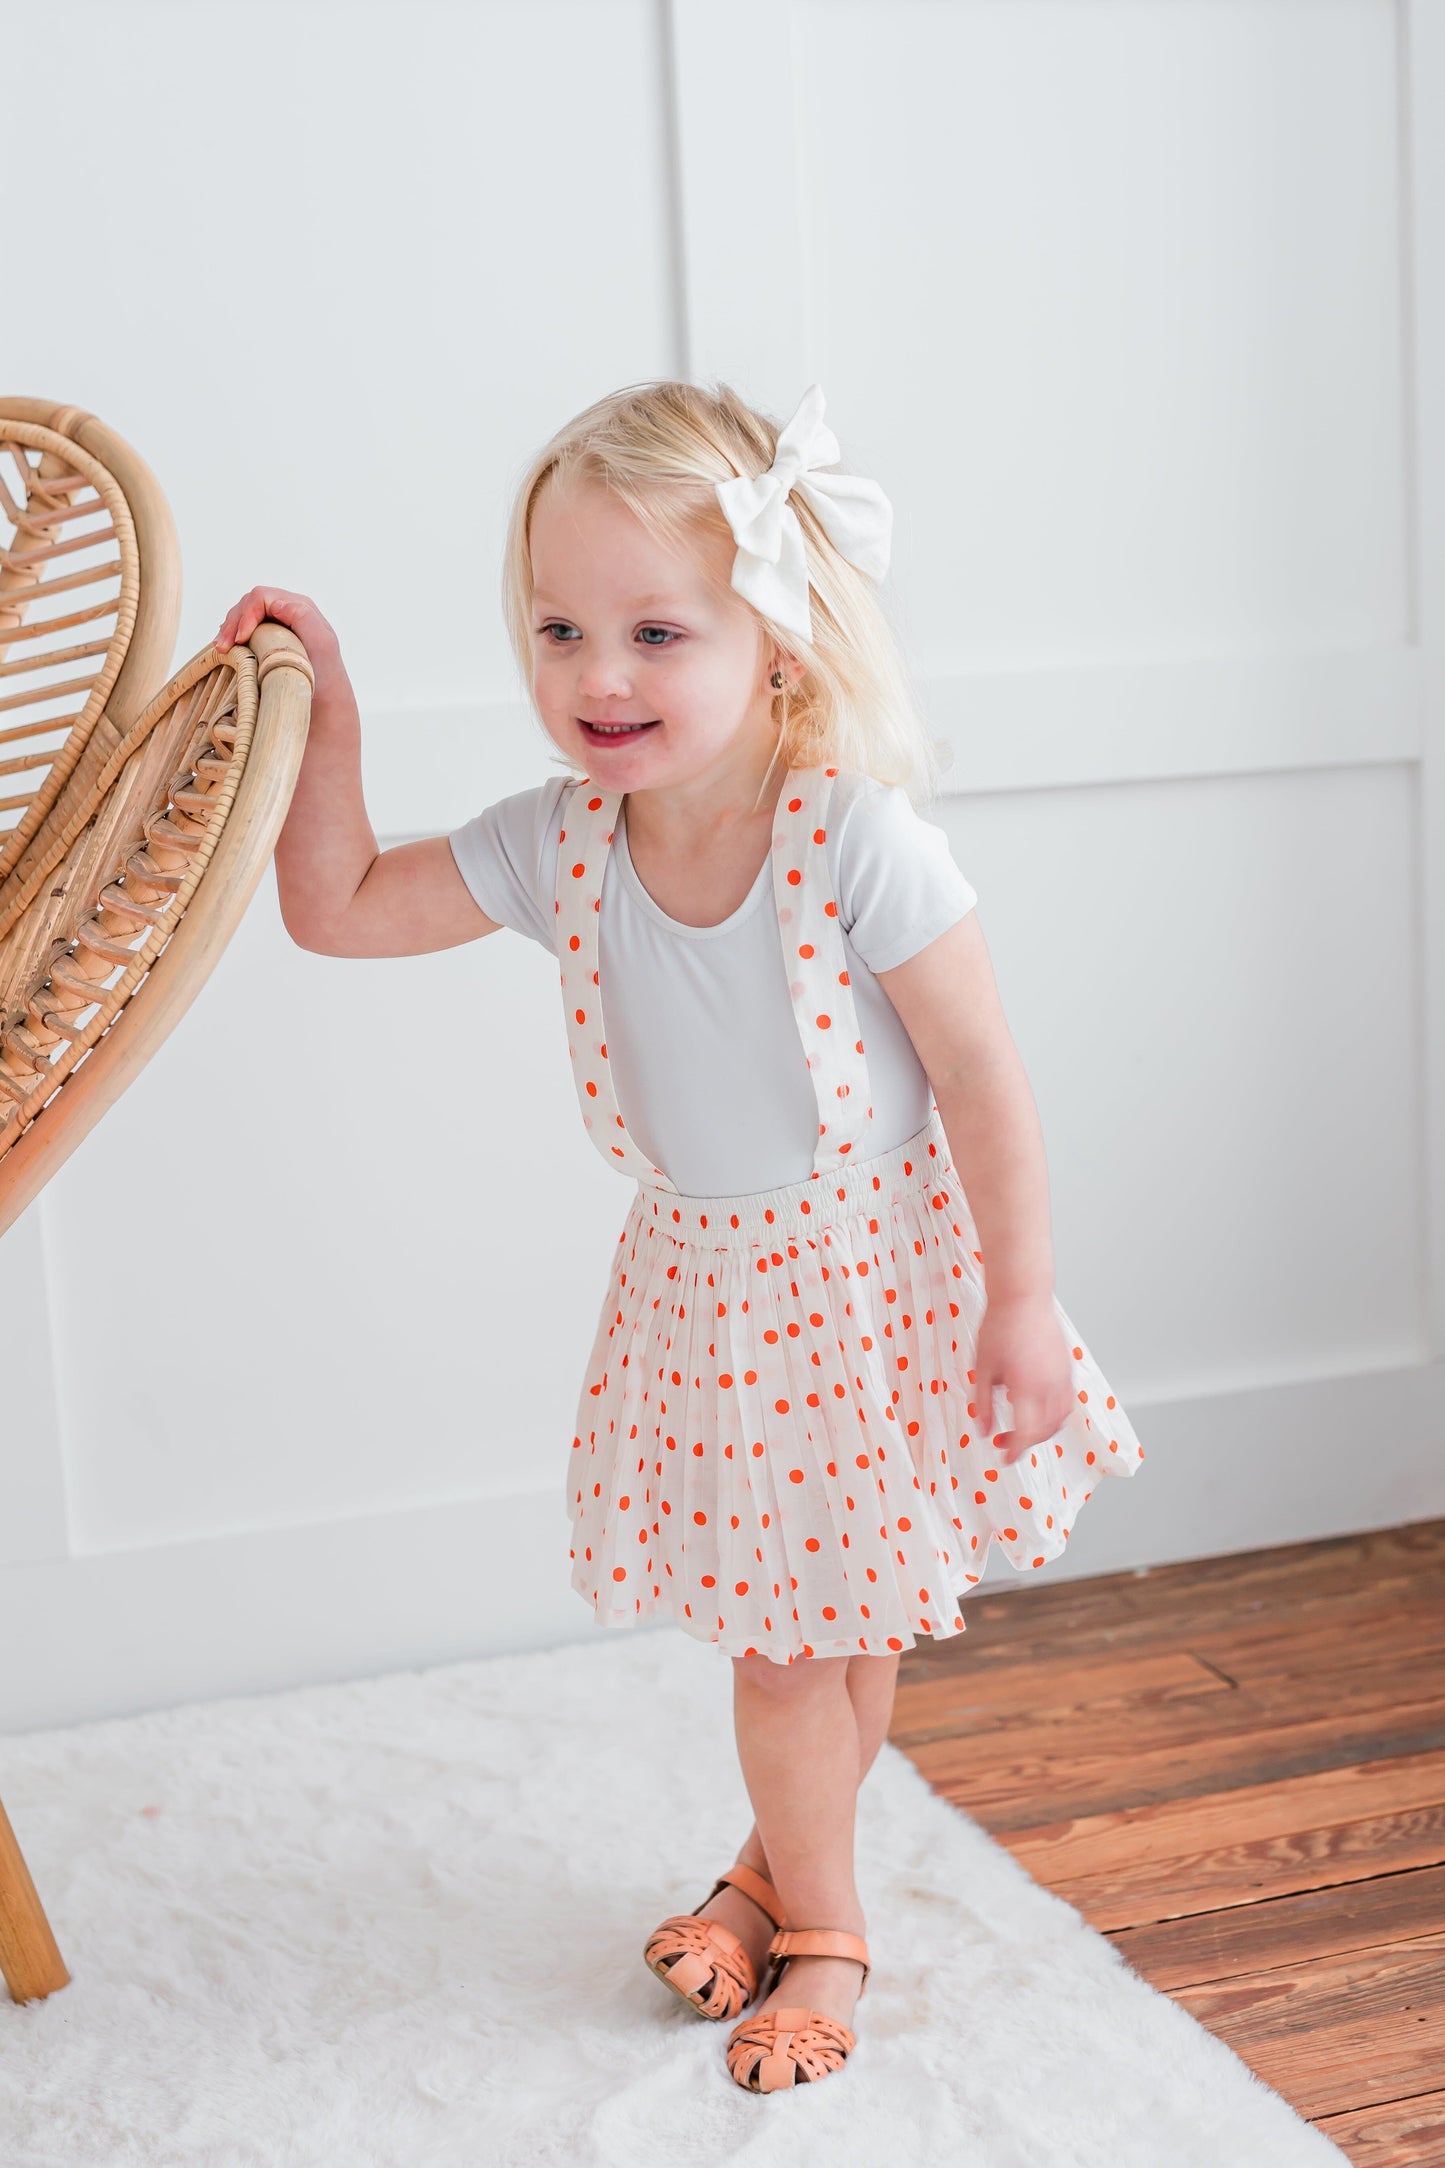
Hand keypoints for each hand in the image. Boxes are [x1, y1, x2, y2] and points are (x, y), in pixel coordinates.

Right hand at [212, 587, 347, 698]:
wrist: (325, 704)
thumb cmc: (327, 677)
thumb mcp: (323, 644)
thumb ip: (303, 616)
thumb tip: (276, 603)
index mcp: (299, 607)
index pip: (261, 597)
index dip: (246, 615)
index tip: (240, 639)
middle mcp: (287, 611)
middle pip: (248, 604)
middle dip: (233, 623)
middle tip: (222, 647)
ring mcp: (276, 625)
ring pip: (242, 616)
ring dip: (228, 630)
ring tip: (220, 648)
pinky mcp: (267, 640)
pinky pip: (243, 630)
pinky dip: (231, 637)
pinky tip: (226, 648)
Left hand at [971, 1291, 1073, 1464]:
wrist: (1023, 1296)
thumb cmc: (999, 1327)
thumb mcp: (981, 1367)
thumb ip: (982, 1403)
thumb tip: (984, 1432)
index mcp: (1027, 1386)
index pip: (1027, 1432)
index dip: (1015, 1450)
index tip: (1003, 1458)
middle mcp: (1050, 1385)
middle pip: (1046, 1430)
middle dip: (1026, 1442)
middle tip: (1004, 1442)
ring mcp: (1063, 1376)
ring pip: (1061, 1418)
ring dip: (1043, 1431)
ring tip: (1022, 1428)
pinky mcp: (1068, 1368)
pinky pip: (1067, 1402)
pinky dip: (1055, 1415)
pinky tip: (1037, 1410)